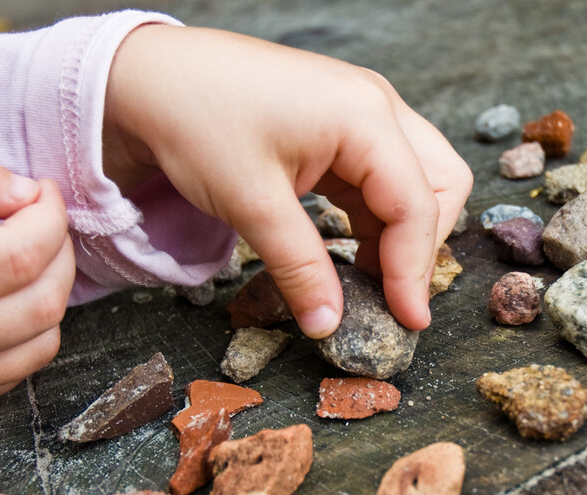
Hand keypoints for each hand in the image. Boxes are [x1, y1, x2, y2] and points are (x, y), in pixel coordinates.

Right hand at [0, 149, 75, 410]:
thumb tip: (25, 193)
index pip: (20, 256)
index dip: (50, 216)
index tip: (40, 190)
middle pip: (43, 300)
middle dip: (60, 248)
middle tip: (40, 217)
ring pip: (45, 338)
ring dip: (55, 287)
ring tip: (27, 252)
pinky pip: (26, 365)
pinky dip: (36, 325)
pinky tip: (9, 293)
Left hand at [102, 25, 472, 337]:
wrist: (147, 77)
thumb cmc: (195, 121)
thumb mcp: (251, 204)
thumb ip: (301, 268)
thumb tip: (329, 325)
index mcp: (365, 116)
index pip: (417, 205)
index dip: (414, 271)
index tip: (406, 323)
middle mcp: (375, 105)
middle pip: (439, 183)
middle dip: (421, 244)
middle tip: (388, 297)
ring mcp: (359, 109)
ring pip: (414, 179)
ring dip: (397, 232)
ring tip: (364, 281)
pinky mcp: (339, 122)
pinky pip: (379, 175)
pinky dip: (373, 216)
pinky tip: (345, 248)